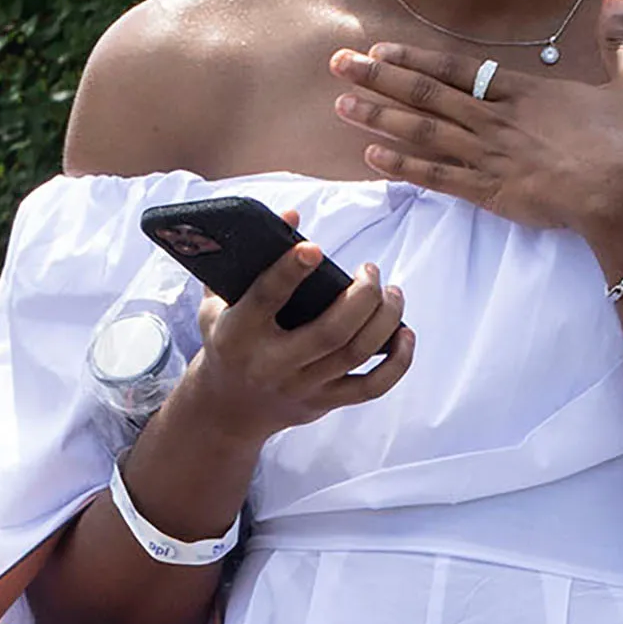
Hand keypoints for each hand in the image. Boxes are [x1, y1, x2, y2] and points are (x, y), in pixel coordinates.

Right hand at [186, 216, 412, 446]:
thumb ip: (248, 259)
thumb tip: (293, 215)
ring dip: (385, 318)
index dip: (291, 270)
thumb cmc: (227, 339)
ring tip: (393, 293)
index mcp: (238, 332)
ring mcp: (301, 387)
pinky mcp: (324, 402)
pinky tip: (405, 334)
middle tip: (370, 270)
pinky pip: (372, 387)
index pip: (266, 298)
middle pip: (331, 331)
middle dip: (362, 295)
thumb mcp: (217, 301)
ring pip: (356, 353)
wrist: (226, 408)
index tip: (315, 247)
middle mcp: (271, 364)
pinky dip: (397, 361)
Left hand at [330, 0, 622, 231]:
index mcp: (524, 91)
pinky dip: (403, 166)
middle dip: (378, 77)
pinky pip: (437, 176)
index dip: (414, 58)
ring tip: (341, 105)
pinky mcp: (489, 191)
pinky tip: (371, 156)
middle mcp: (496, 118)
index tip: (380, 49)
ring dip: (378, 116)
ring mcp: (489, 155)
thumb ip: (617, 40)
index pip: (457, 69)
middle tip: (337, 64)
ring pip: (422, 130)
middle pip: (426, 93)